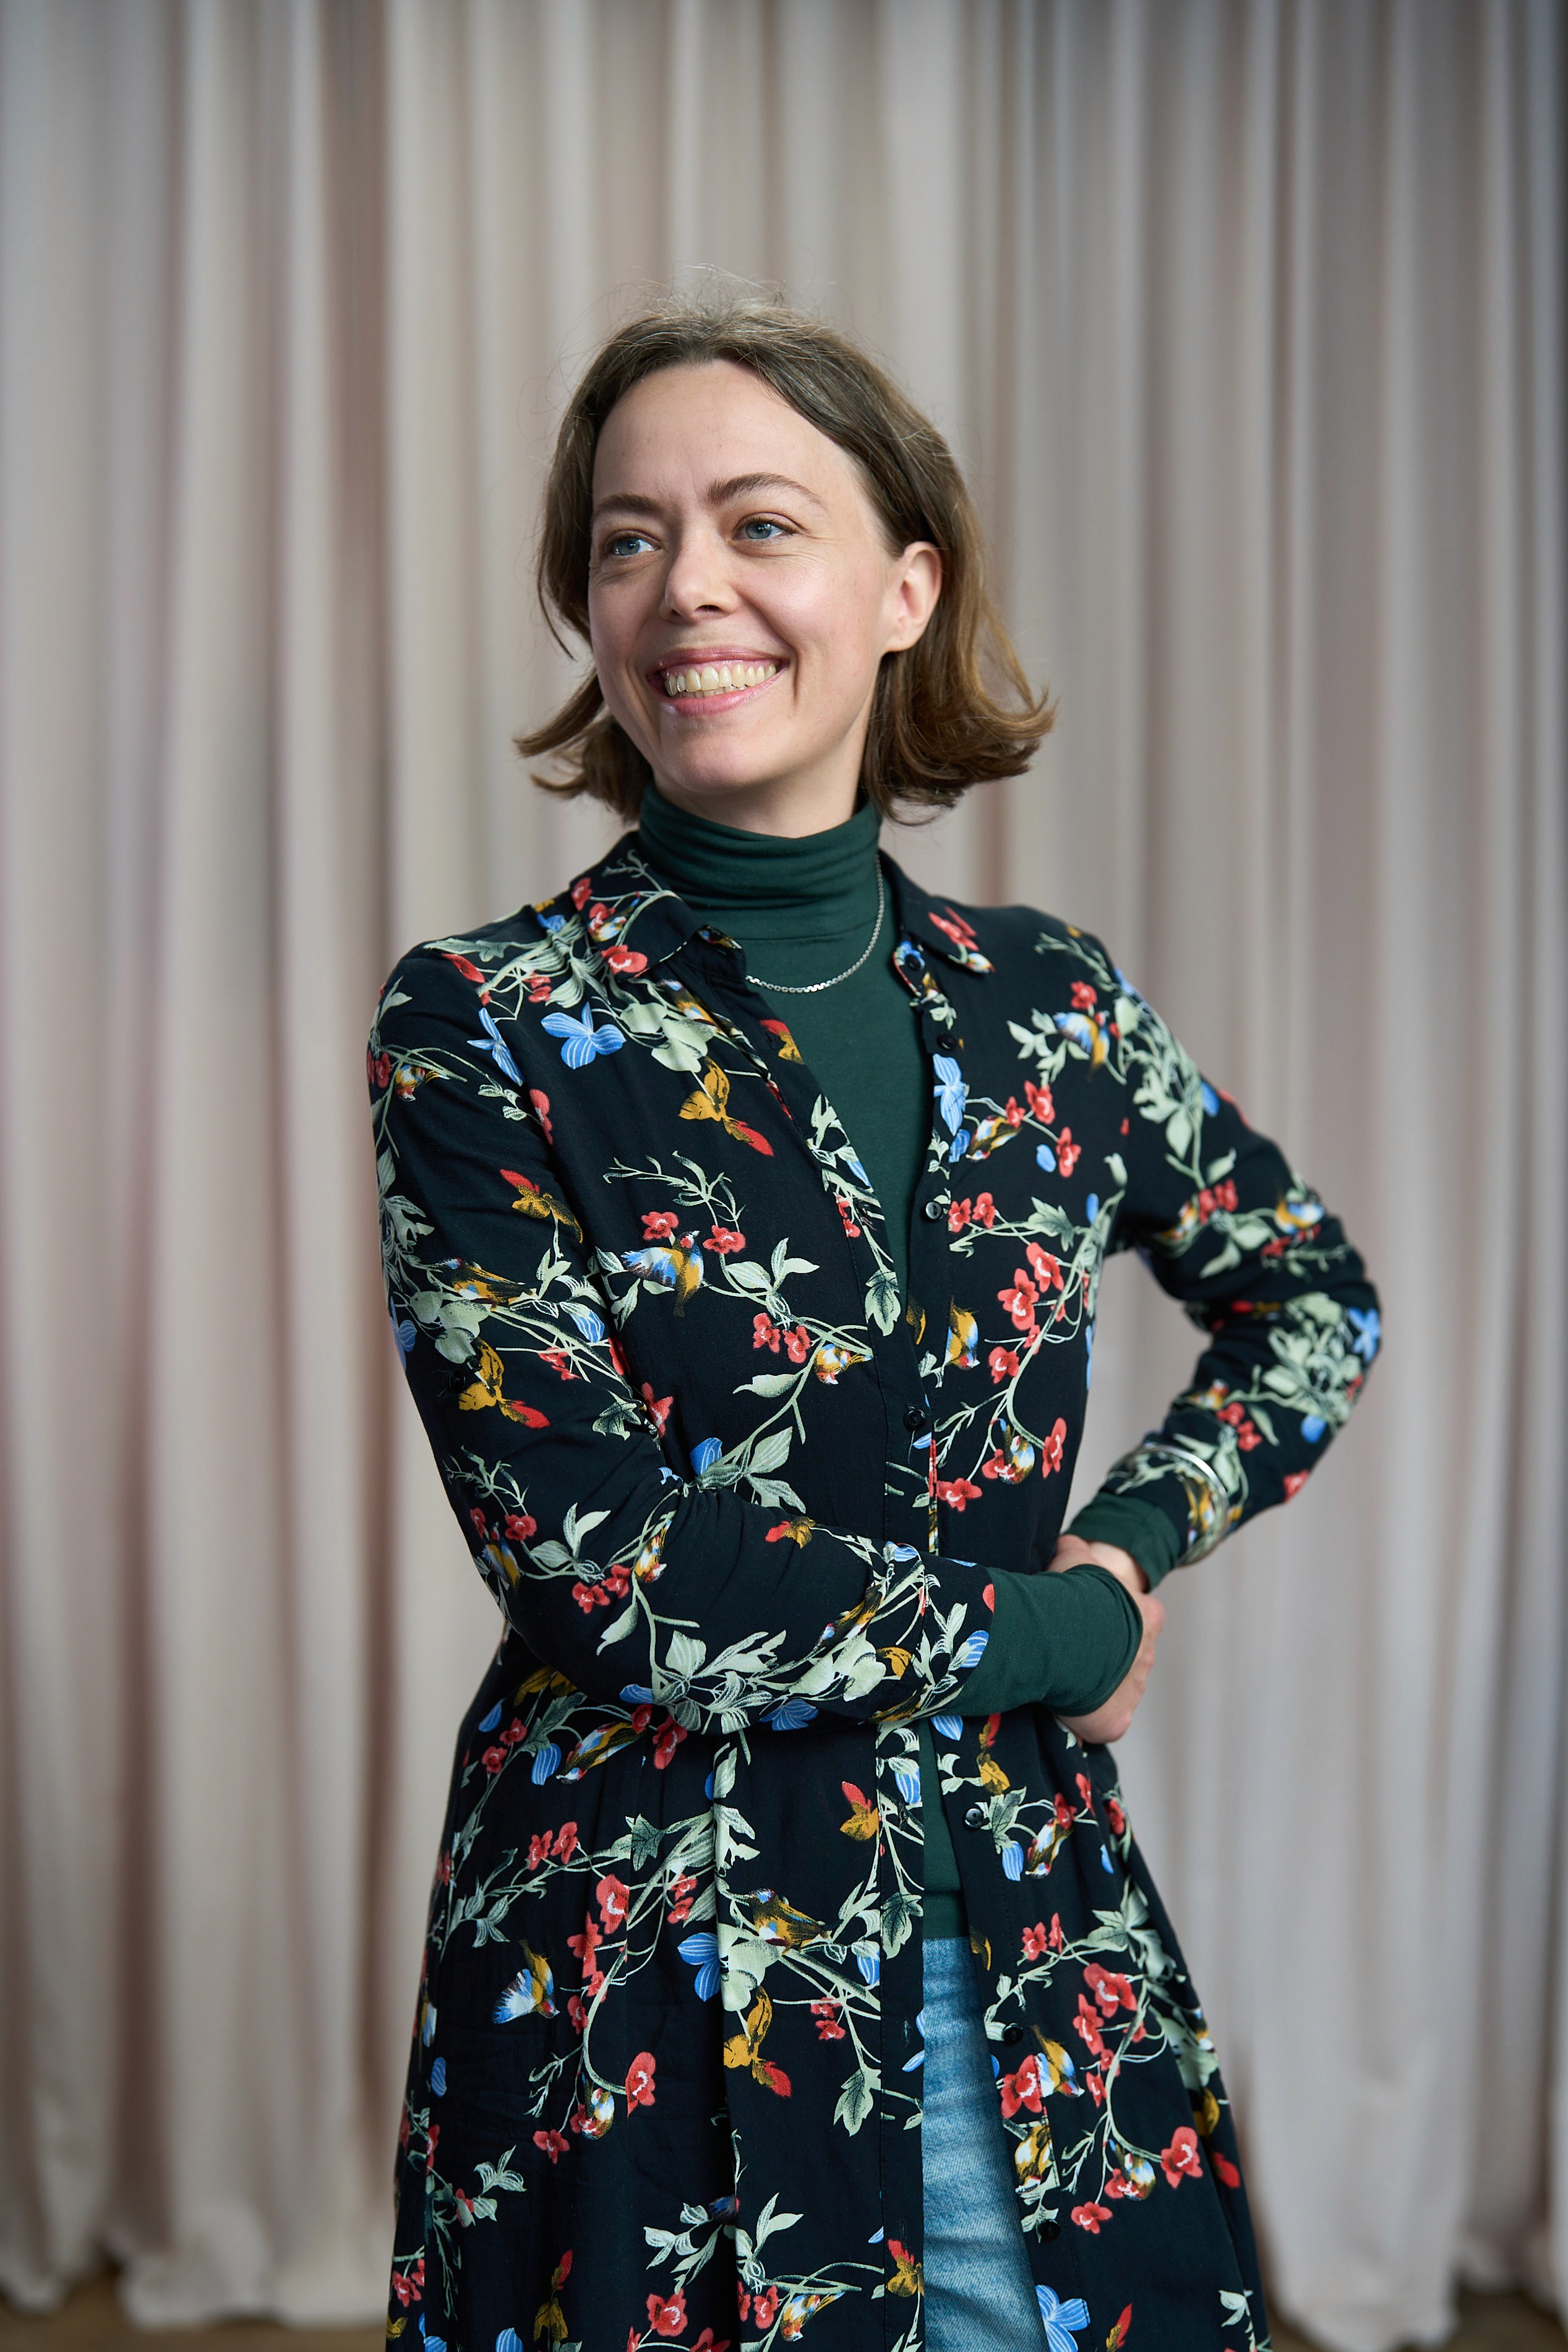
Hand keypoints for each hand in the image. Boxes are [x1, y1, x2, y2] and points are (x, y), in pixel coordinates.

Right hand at [1046, 1533, 1162, 1744]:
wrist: (1066, 1632)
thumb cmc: (1073, 1593)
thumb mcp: (1074, 1557)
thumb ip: (1075, 1549)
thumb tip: (1069, 1540)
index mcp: (1147, 1615)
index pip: (1142, 1618)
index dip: (1115, 1618)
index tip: (1089, 1618)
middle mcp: (1147, 1654)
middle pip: (1129, 1658)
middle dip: (1105, 1657)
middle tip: (1070, 1651)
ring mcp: (1135, 1690)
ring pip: (1116, 1692)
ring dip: (1094, 1688)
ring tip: (1061, 1679)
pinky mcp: (1117, 1721)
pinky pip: (1103, 1724)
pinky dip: (1086, 1721)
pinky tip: (1063, 1709)